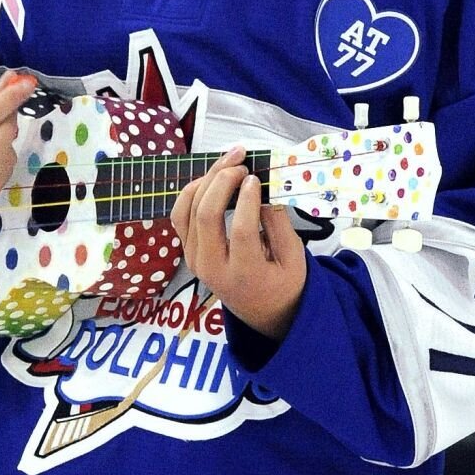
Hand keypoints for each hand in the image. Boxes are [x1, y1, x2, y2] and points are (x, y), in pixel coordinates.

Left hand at [171, 145, 307, 341]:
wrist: (263, 312)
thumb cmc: (284, 284)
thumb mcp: (294, 259)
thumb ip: (279, 225)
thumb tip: (264, 190)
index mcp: (244, 275)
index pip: (240, 231)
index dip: (247, 199)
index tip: (255, 178)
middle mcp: (212, 269)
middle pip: (205, 216)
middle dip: (221, 180)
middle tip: (241, 162)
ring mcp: (194, 260)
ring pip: (187, 211)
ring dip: (206, 180)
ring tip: (228, 161)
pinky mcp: (187, 251)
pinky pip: (180, 215)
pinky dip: (192, 192)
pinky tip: (212, 177)